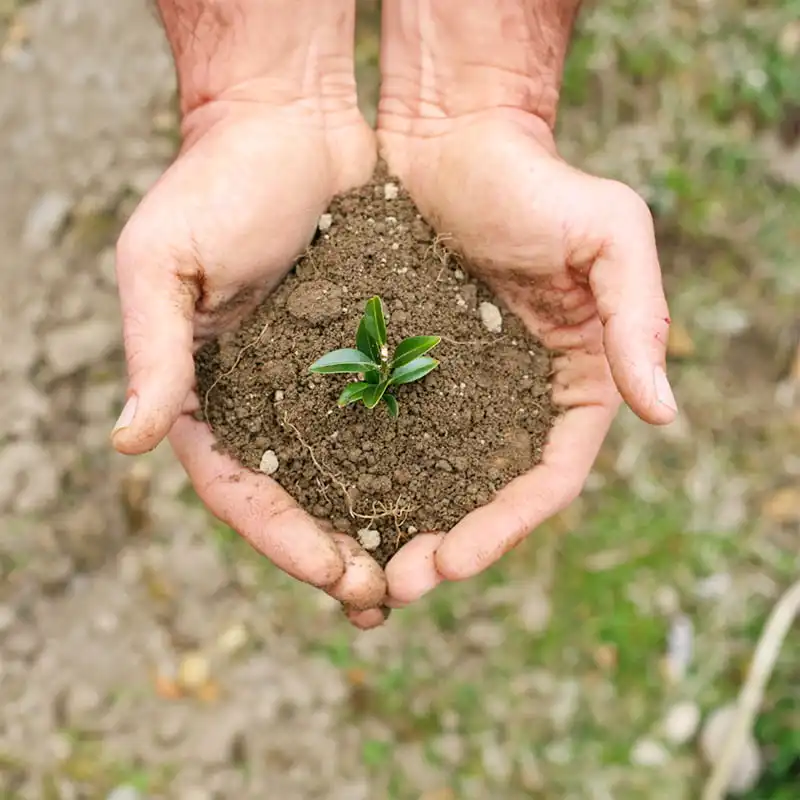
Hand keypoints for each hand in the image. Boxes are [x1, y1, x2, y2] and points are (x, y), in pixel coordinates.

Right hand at [111, 0, 388, 624]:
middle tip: (382, 600)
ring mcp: (320, 381)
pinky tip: (451, 497)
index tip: (335, 574)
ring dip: (382, 528)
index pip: (241, 488)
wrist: (289, 124)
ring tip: (421, 572)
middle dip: (337, 553)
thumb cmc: (216, 183)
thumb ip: (152, 348)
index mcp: (207, 393)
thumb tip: (128, 440)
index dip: (283, 538)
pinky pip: (397, 420)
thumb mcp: (164, 260)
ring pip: (352, 474)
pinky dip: (418, 465)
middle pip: (299, 499)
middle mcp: (266, 399)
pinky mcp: (370, 352)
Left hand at [378, 0, 676, 603]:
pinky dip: (364, 475)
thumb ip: (637, 318)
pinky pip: (384, 433)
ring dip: (401, 525)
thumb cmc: (535, 179)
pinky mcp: (404, 367)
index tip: (453, 560)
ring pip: (433, 478)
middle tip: (397, 585)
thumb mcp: (608, 234)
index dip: (506, 527)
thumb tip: (663, 410)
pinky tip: (329, 502)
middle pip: (488, 494)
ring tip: (357, 567)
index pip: (548, 478)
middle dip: (448, 546)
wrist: (452, 137)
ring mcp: (459, 388)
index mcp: (573, 383)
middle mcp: (517, 398)